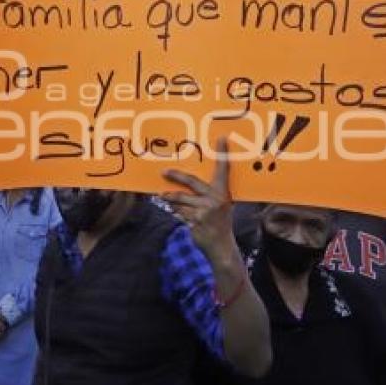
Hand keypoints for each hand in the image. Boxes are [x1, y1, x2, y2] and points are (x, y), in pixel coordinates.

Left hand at [162, 137, 238, 262]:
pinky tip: (176, 212)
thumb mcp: (222, 205)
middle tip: (163, 172)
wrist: (221, 246)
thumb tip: (188, 180)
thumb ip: (210, 192)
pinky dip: (176, 211)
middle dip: (175, 176)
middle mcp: (215, 199)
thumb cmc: (220, 221)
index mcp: (223, 192)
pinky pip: (179, 212)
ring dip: (171, 199)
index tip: (221, 138)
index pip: (223, 170)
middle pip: (191, 182)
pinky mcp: (194, 221)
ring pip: (180, 200)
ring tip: (162, 196)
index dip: (222, 154)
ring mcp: (204, 211)